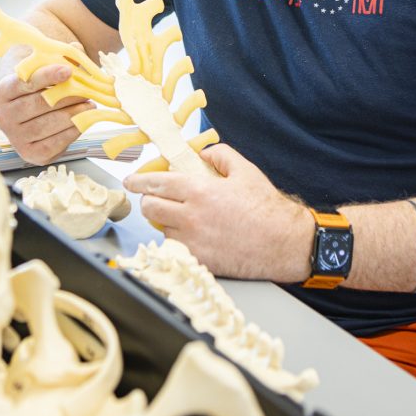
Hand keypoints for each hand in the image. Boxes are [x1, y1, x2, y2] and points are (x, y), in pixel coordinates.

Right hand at [0, 63, 95, 164]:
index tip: (68, 71)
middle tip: (87, 91)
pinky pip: (56, 141)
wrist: (28, 120)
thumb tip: (76, 49)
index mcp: (1, 92)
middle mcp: (2, 116)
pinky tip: (84, 120)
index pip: (25, 82)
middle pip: (40, 104)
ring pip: (50, 123)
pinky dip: (74, 130)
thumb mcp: (41, 73)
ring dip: (74, 113)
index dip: (48, 76)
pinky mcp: (31, 154)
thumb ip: (58, 60)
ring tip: (90, 105)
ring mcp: (15, 138)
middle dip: (67, 96)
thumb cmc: (36, 91)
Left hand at [124, 144, 312, 281]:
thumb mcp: (245, 170)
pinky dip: (178, 242)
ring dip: (165, 223)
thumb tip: (201, 154)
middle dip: (149, 201)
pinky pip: (176, 249)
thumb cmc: (267, 208)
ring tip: (182, 218)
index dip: (138, 181)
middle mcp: (191, 217)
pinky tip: (192, 236)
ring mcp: (194, 242)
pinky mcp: (200, 261)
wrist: (284, 243)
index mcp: (199, 191)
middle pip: (149, 208)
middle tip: (155, 200)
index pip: (156, 183)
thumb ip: (219, 155)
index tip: (130, 181)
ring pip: (162, 230)